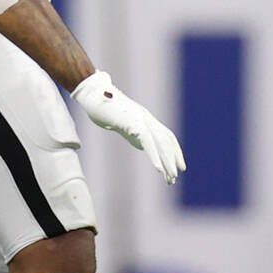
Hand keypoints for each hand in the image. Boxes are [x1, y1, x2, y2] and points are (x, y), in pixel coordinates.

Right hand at [72, 70, 184, 184]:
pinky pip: (147, 141)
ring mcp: (140, 119)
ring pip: (160, 142)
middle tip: (175, 177)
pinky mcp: (132, 122)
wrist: (92, 94)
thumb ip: (133, 133)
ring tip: (170, 177)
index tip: (179, 165)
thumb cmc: (103, 108)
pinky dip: (154, 156)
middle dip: (173, 158)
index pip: (166, 135)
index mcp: (145, 118)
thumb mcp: (121, 122)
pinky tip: (158, 168)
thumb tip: (142, 145)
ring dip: (166, 161)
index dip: (174, 150)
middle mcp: (146, 117)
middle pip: (166, 139)